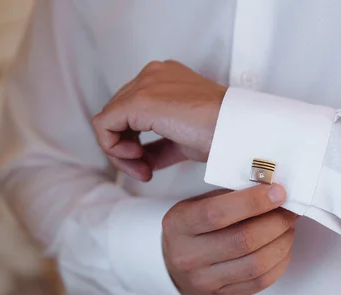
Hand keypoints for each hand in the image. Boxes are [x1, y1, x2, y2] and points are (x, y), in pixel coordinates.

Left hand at [92, 60, 226, 180]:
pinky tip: (137, 160)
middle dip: (126, 150)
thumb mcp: (184, 141)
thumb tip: (144, 160)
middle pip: (119, 116)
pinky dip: (114, 149)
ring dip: (120, 153)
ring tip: (142, 169)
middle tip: (144, 172)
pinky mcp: (137, 100)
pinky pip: (104, 125)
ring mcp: (145, 84)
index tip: (148, 168)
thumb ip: (160, 146)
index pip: (133, 112)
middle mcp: (153, 75)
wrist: (236, 131)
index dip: (134, 143)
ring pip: (109, 121)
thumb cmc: (222, 134)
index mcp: (167, 79)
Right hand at [162, 184, 296, 294]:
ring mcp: (205, 280)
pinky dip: (280, 262)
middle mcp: (189, 256)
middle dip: (276, 222)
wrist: (174, 264)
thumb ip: (230, 196)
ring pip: (256, 264)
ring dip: (282, 242)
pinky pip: (261, 282)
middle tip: (290, 210)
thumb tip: (272, 190)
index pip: (218, 214)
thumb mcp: (198, 204)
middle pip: (243, 240)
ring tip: (288, 228)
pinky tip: (282, 247)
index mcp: (179, 225)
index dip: (253, 202)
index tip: (278, 192)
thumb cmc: (193, 227)